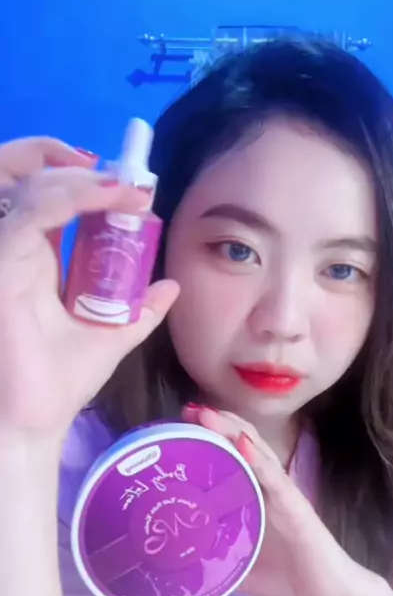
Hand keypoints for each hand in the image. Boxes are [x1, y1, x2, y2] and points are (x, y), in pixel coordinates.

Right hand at [0, 136, 178, 441]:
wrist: (37, 422)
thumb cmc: (63, 382)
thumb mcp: (114, 335)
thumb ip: (140, 310)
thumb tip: (173, 285)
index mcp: (40, 263)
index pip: (58, 205)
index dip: (91, 186)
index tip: (136, 191)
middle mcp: (21, 253)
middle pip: (43, 186)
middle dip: (87, 174)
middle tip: (133, 183)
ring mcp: (8, 258)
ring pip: (35, 191)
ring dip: (82, 181)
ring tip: (125, 189)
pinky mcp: (2, 268)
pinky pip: (29, 216)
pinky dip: (66, 199)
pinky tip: (104, 197)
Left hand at [182, 405, 377, 595]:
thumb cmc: (287, 579)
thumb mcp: (239, 567)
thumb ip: (214, 558)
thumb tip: (178, 562)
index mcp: (257, 495)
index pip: (232, 455)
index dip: (210, 436)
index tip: (181, 422)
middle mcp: (270, 486)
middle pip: (242, 444)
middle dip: (216, 423)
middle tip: (187, 408)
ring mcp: (284, 493)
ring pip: (257, 452)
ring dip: (232, 430)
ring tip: (207, 414)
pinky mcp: (296, 507)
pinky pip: (275, 479)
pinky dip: (258, 460)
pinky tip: (243, 444)